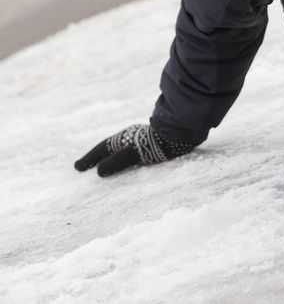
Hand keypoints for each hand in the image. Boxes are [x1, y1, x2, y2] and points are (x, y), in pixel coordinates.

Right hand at [74, 124, 197, 176]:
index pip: (103, 148)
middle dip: (98, 158)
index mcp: (125, 137)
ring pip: (123, 151)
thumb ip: (117, 161)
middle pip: (111, 148)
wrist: (187, 131)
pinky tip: (132, 169)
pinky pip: (136, 154)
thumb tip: (99, 172)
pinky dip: (127, 162)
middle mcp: (133, 137)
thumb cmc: (160, 142)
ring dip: (113, 160)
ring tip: (105, 171)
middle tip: (84, 168)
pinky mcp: (157, 145)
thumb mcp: (135, 153)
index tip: (77, 168)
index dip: (89, 159)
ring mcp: (145, 140)